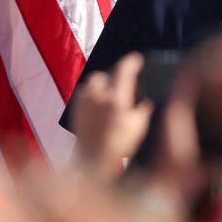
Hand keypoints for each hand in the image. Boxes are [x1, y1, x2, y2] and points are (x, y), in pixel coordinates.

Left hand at [70, 53, 153, 176]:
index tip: (137, 59)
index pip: (124, 70)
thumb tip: (145, 101)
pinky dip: (91, 94)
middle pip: (105, 74)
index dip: (132, 61)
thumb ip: (143, 110)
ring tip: (110, 95)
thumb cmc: (118, 146)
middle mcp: (98, 96)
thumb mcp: (139, 127)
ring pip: (92, 82)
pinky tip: (97, 104)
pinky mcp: (76, 109)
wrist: (93, 162)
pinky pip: (83, 93)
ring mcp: (85, 102)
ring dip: (102, 84)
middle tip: (124, 87)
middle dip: (115, 76)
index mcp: (116, 98)